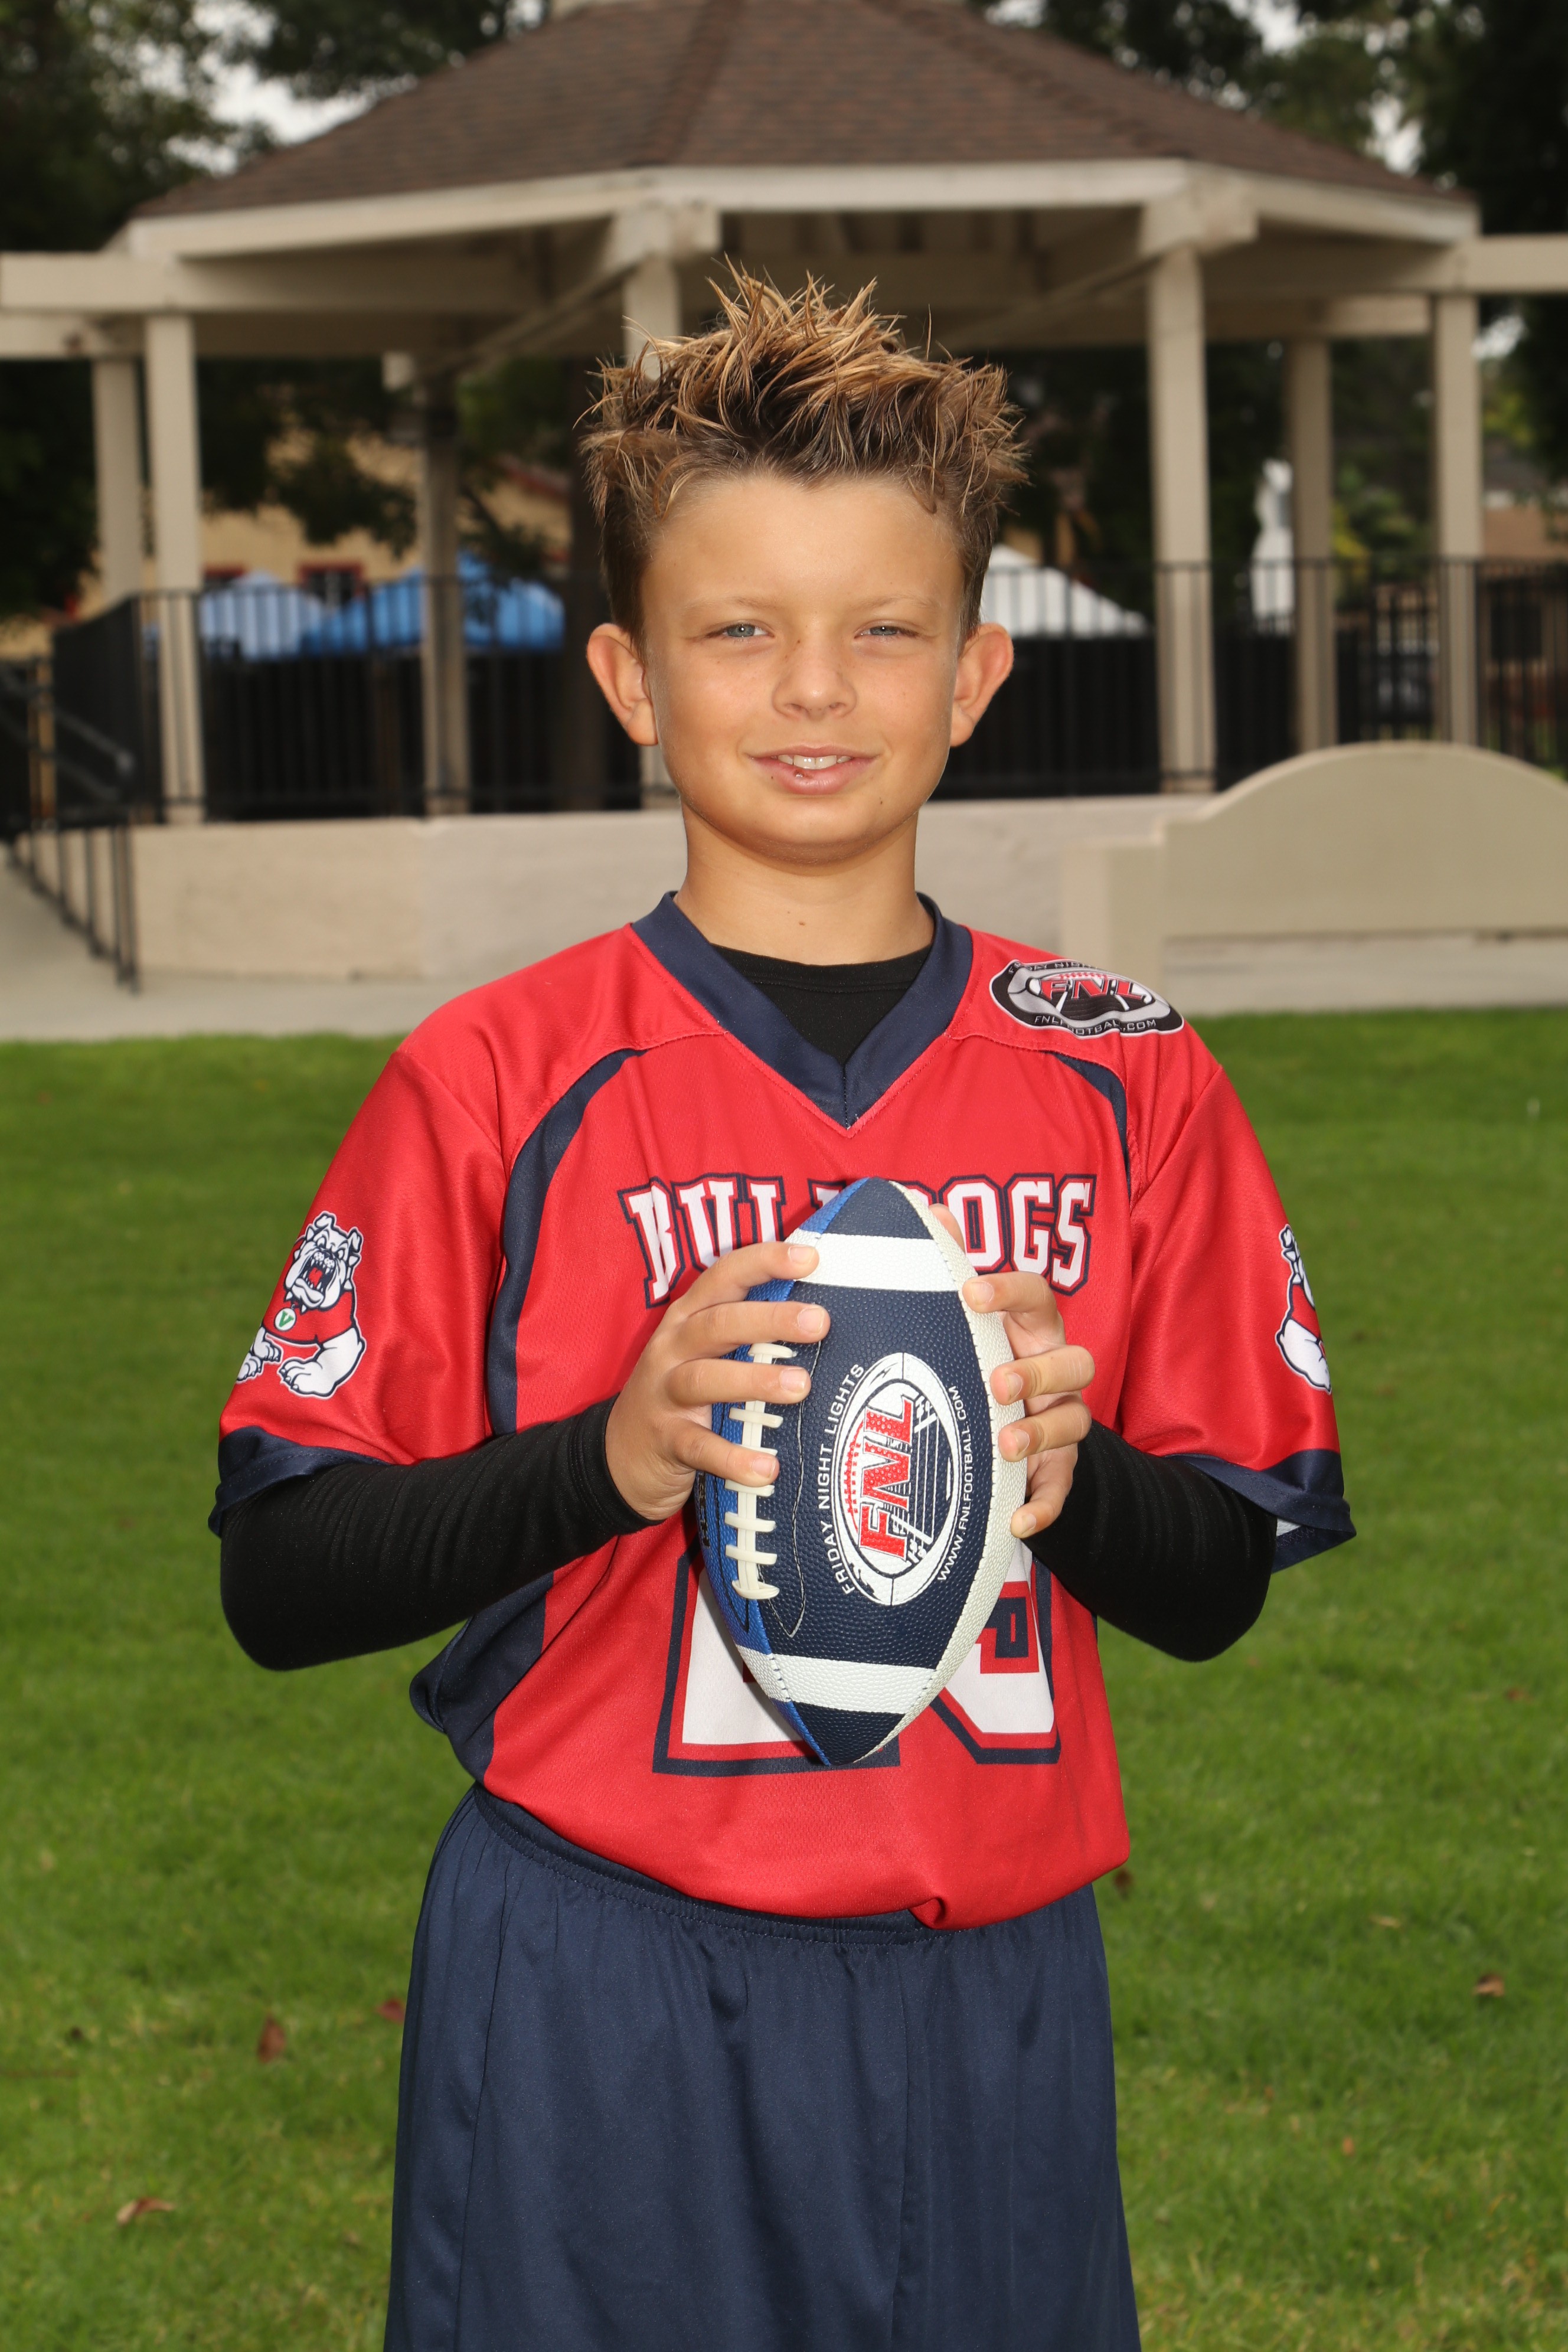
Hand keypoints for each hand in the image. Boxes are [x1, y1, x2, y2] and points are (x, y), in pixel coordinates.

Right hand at [605, 1241, 829, 1521]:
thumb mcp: (705, 1354)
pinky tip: (767, 1469)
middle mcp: (672, 1348)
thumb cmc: (682, 1394)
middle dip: (769, 1319)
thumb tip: (824, 1317)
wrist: (621, 1456)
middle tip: (819, 1322)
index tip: (810, 1258)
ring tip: (801, 1387)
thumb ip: (748, 1334)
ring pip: (706, 1379)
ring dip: (755, 1380)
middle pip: (717, 1323)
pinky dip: (733, 1458)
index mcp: (688, 1317)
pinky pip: (699, 1447)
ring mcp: (663, 1394)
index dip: (764, 1262)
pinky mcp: (664, 1440)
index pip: (724, 1276)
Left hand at [931, 1208, 1094, 1543]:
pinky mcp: (1057, 1470)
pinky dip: (1044, 1507)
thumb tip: (924, 1205)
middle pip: (1074, 1363)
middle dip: (1039, 1371)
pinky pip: (1061, 1490)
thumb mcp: (964, 1317)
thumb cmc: (977, 1357)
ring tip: (1004, 1443)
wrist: (1005, 1427)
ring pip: (1073, 1423)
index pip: (1037, 1295)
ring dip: (1041, 1433)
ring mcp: (1062, 1422)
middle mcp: (1057, 1371)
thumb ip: (947, 1264)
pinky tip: (1018, 1522)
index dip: (1009, 1290)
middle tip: (996, 1381)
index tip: (970, 1290)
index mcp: (1033, 1326)